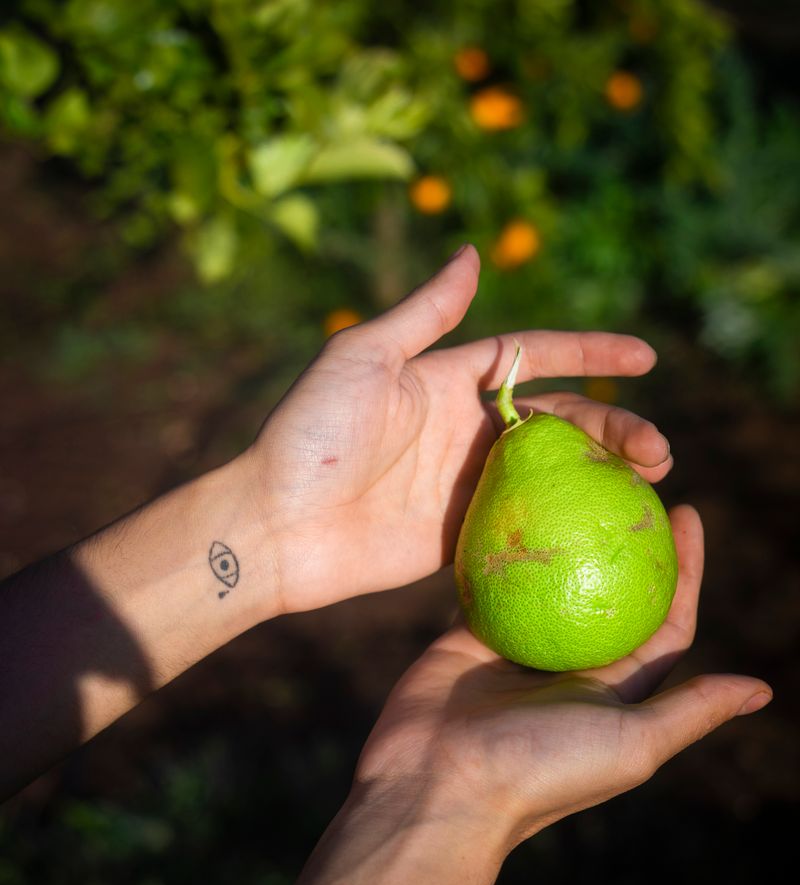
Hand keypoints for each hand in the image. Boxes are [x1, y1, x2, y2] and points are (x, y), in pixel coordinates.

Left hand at [247, 244, 671, 612]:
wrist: (279, 525)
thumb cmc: (314, 434)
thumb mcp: (365, 356)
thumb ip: (425, 313)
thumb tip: (472, 252)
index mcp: (449, 381)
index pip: (535, 358)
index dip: (590, 353)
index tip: (645, 356)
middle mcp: (465, 431)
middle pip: (558, 421)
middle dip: (613, 427)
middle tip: (659, 448)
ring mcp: (465, 486)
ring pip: (552, 475)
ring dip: (603, 476)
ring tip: (653, 484)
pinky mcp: (459, 538)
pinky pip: (524, 527)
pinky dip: (566, 524)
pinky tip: (609, 528)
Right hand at [356, 506, 771, 855]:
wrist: (437, 784)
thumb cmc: (542, 769)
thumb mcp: (632, 742)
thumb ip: (690, 710)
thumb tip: (763, 690)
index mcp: (616, 693)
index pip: (663, 623)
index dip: (683, 571)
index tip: (687, 515)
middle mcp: (573, 668)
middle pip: (609, 592)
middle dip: (624, 542)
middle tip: (632, 485)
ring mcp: (521, 649)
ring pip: (552, 580)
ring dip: (566, 536)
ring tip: (578, 484)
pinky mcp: (473, 634)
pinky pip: (496, 580)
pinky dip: (507, 548)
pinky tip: (518, 504)